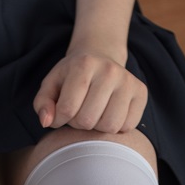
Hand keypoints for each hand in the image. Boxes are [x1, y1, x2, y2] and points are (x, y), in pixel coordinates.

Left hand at [33, 52, 147, 133]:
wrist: (100, 58)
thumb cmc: (73, 76)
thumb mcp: (52, 84)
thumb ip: (43, 103)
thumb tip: (46, 121)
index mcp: (83, 64)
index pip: (68, 109)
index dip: (59, 119)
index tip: (59, 115)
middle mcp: (109, 70)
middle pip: (88, 120)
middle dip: (78, 123)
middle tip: (79, 112)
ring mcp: (128, 81)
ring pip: (109, 126)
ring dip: (98, 127)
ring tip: (94, 113)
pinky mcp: (141, 92)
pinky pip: (127, 126)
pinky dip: (116, 127)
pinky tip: (109, 113)